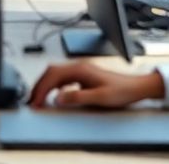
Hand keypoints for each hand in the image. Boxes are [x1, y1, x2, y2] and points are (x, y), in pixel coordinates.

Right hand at [28, 62, 163, 108]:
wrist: (136, 87)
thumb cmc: (121, 90)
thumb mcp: (99, 97)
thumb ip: (77, 97)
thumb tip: (57, 98)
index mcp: (80, 69)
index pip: (52, 76)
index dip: (41, 89)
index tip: (35, 101)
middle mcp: (79, 66)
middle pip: (51, 71)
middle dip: (39, 86)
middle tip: (32, 101)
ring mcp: (81, 69)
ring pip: (56, 73)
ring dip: (45, 85)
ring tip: (39, 98)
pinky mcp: (84, 75)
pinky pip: (63, 77)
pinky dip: (53, 84)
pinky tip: (55, 93)